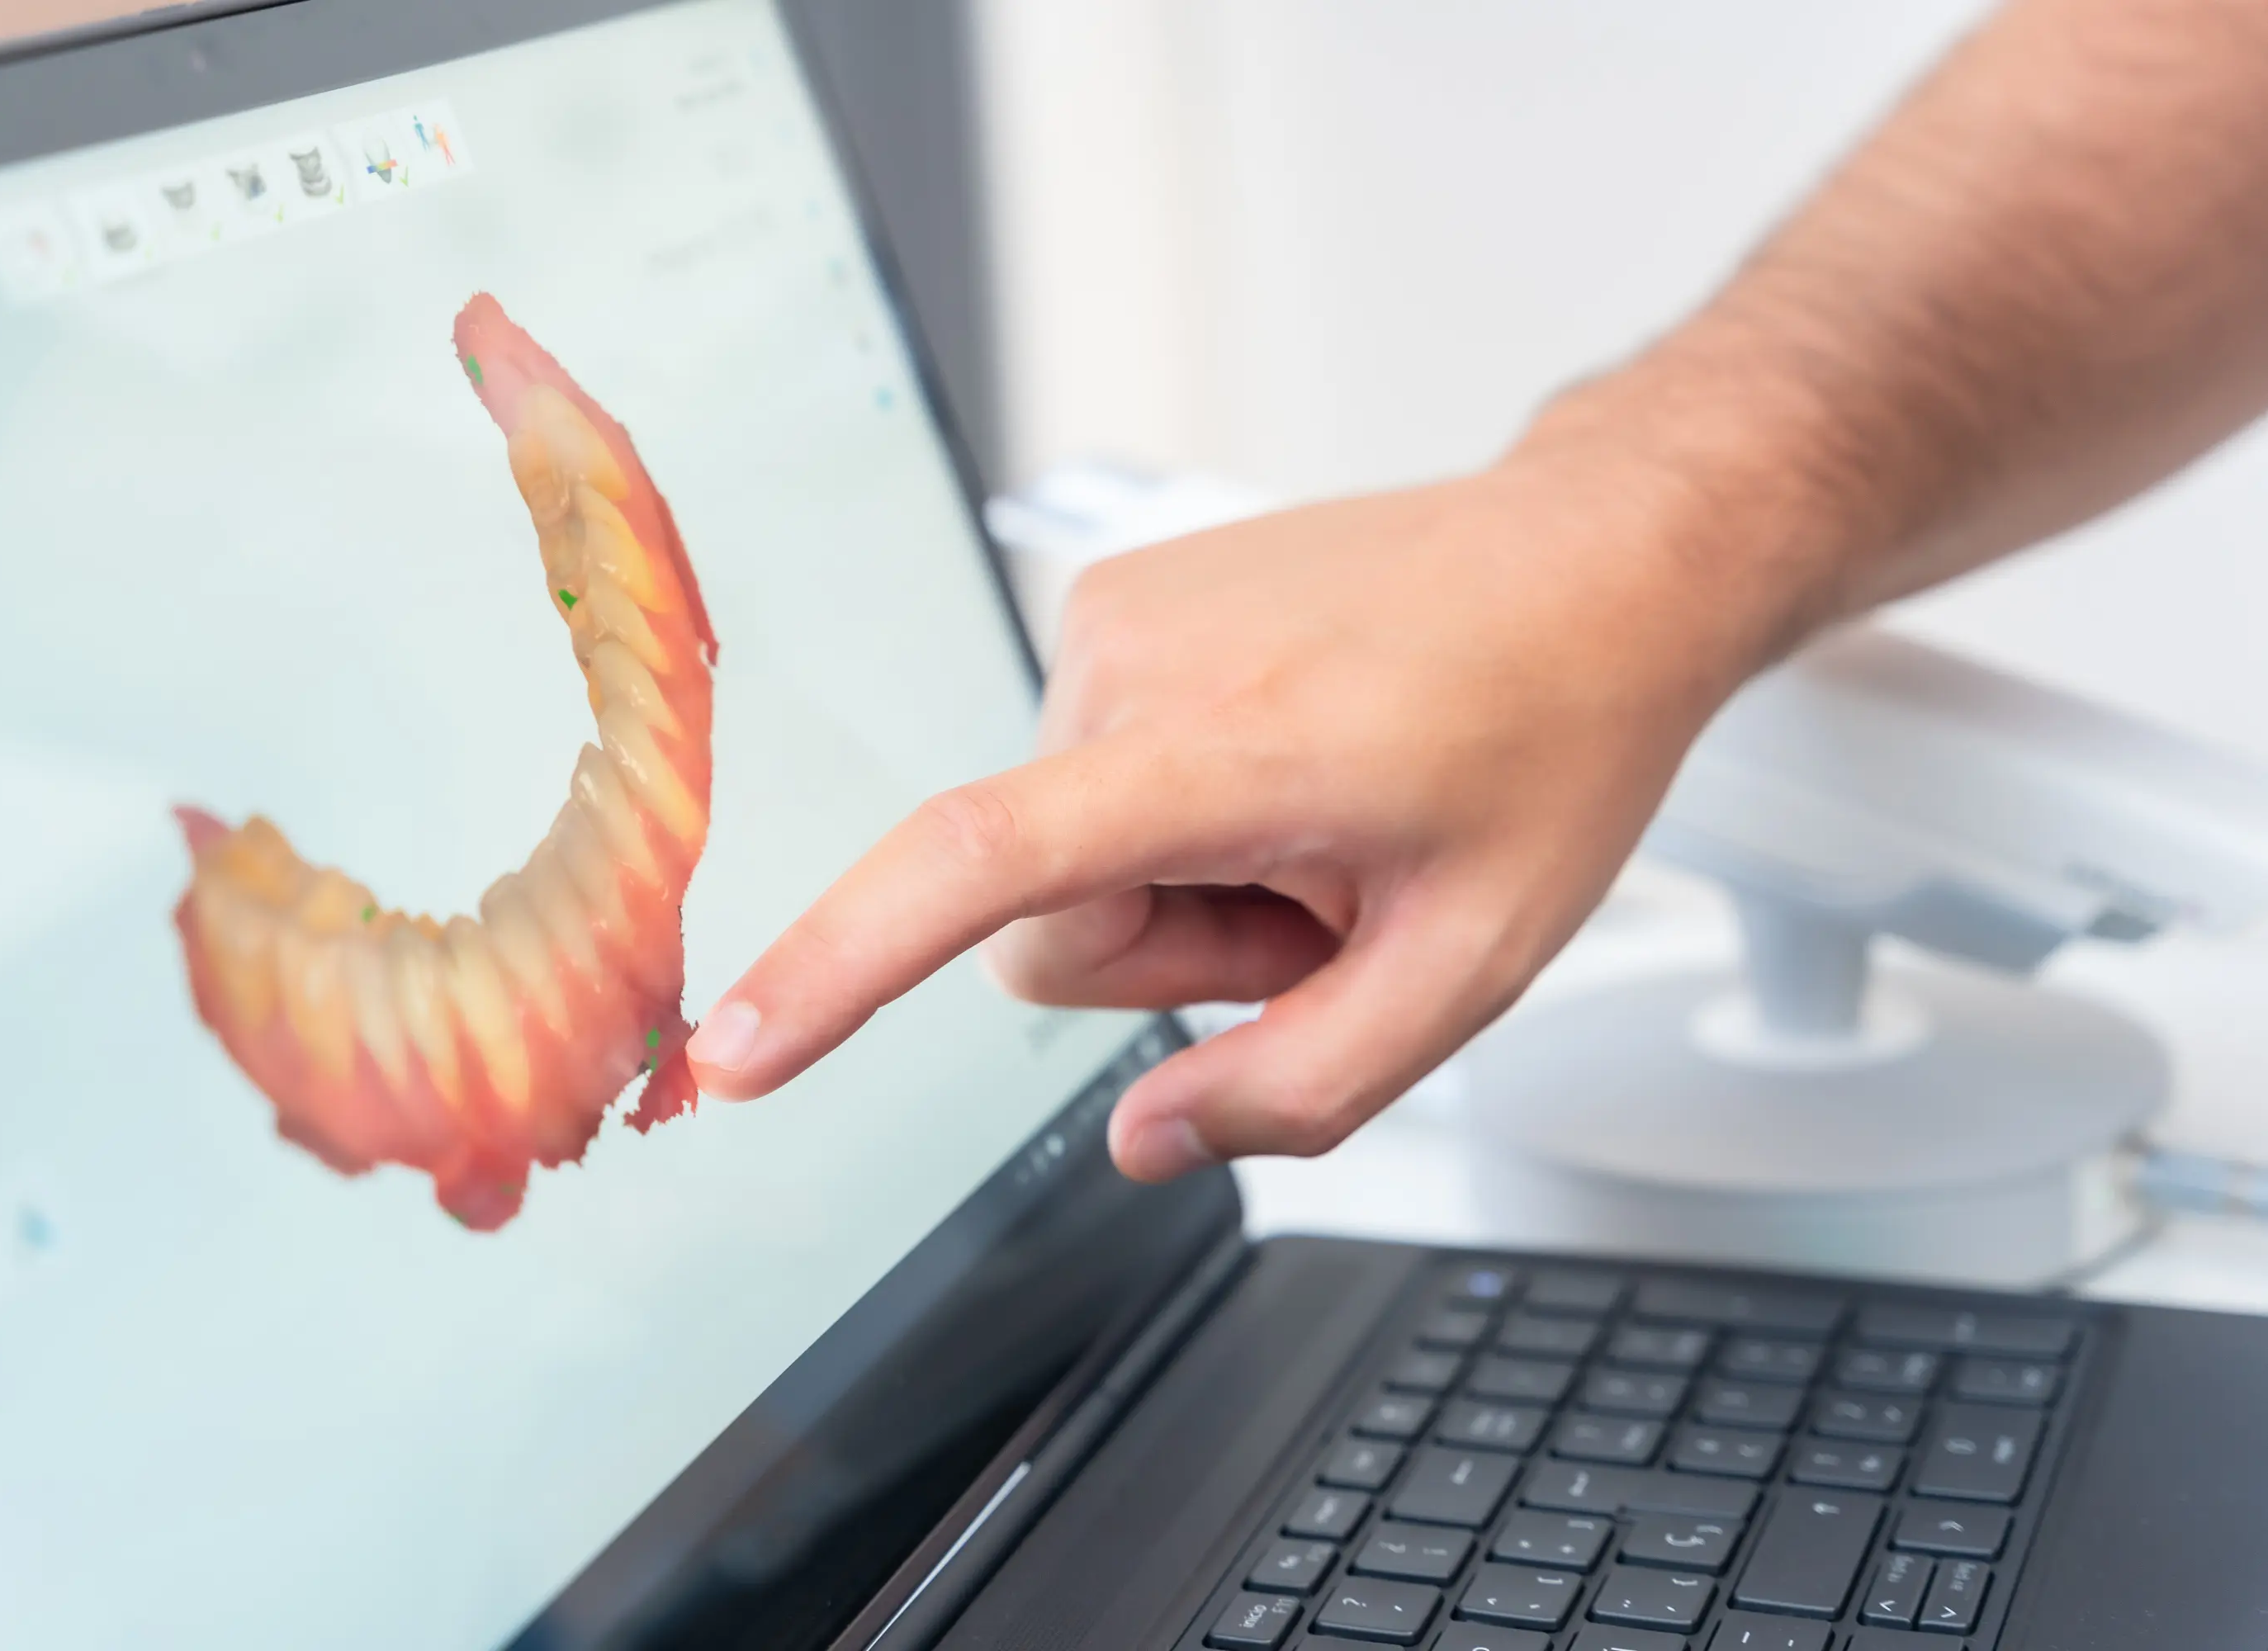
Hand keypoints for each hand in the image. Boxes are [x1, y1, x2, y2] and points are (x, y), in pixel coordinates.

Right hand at [686, 437, 1804, 1179]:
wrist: (1592, 561)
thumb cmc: (1550, 739)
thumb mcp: (1468, 968)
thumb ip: (1297, 1089)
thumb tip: (1137, 1142)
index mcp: (1226, 747)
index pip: (976, 864)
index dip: (835, 970)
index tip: (731, 1056)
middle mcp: (1131, 661)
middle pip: (1044, 922)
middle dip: (1168, 953)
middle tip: (1326, 894)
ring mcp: (1114, 619)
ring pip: (1061, 854)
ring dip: (1182, 879)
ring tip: (1324, 815)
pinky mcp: (1114, 605)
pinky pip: (1083, 777)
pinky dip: (1173, 808)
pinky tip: (1294, 763)